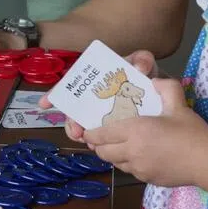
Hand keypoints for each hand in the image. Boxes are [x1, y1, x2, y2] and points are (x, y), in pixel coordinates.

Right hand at [41, 50, 159, 141]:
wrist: (164, 95)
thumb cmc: (147, 76)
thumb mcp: (143, 63)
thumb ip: (142, 61)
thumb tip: (139, 68)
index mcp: (98, 78)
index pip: (73, 84)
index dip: (57, 93)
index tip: (44, 104)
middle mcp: (95, 97)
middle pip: (75, 109)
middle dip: (71, 121)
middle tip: (76, 130)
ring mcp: (102, 113)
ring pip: (84, 125)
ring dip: (82, 134)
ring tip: (88, 141)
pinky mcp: (112, 129)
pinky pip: (100, 137)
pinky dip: (98, 144)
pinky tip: (100, 147)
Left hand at [81, 78, 207, 186]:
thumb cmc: (192, 132)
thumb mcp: (178, 104)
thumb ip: (166, 87)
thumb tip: (155, 81)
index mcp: (135, 131)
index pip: (102, 134)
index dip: (91, 133)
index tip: (87, 129)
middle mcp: (132, 152)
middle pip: (103, 152)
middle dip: (98, 145)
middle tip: (101, 137)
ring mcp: (139, 169)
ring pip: (115, 163)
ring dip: (112, 154)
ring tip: (118, 145)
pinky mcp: (148, 180)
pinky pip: (130, 171)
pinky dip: (128, 163)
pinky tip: (138, 155)